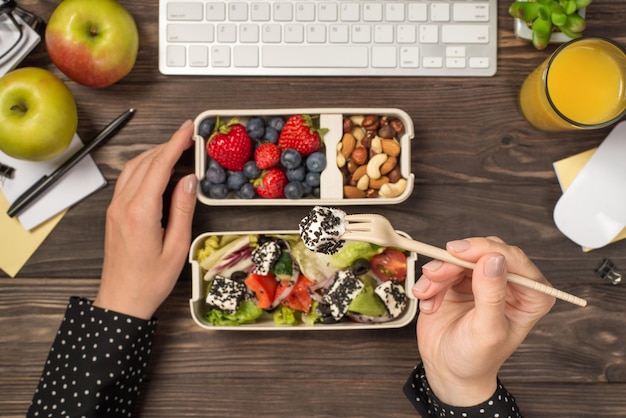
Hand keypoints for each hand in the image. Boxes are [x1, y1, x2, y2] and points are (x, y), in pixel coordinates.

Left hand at [94, 120, 196, 319]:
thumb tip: (189, 180)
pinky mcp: (114, 213)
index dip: (175, 143)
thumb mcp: (177, 246)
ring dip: (155, 154)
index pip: (160, 166)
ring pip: (134, 167)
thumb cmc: (150, 280)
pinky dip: (145, 167)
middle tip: (188, 137)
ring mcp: (115, 208)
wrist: (122, 300)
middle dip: (168, 145)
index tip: (188, 129)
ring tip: (177, 150)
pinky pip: (127, 179)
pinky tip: (158, 170)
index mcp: (141, 211)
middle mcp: (123, 204)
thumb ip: (183, 209)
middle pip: (146, 162)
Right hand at [411, 237, 554, 405]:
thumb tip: (493, 259)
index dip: (484, 251)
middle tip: (435, 275)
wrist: (448, 371)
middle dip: (455, 262)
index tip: (459, 252)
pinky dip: (430, 284)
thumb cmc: (476, 359)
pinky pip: (442, 268)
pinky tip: (428, 304)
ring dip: (438, 275)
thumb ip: (492, 295)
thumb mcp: (487, 331)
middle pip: (483, 253)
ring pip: (459, 259)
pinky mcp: (459, 281)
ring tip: (426, 295)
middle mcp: (508, 284)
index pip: (513, 259)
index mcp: (530, 296)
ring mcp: (482, 280)